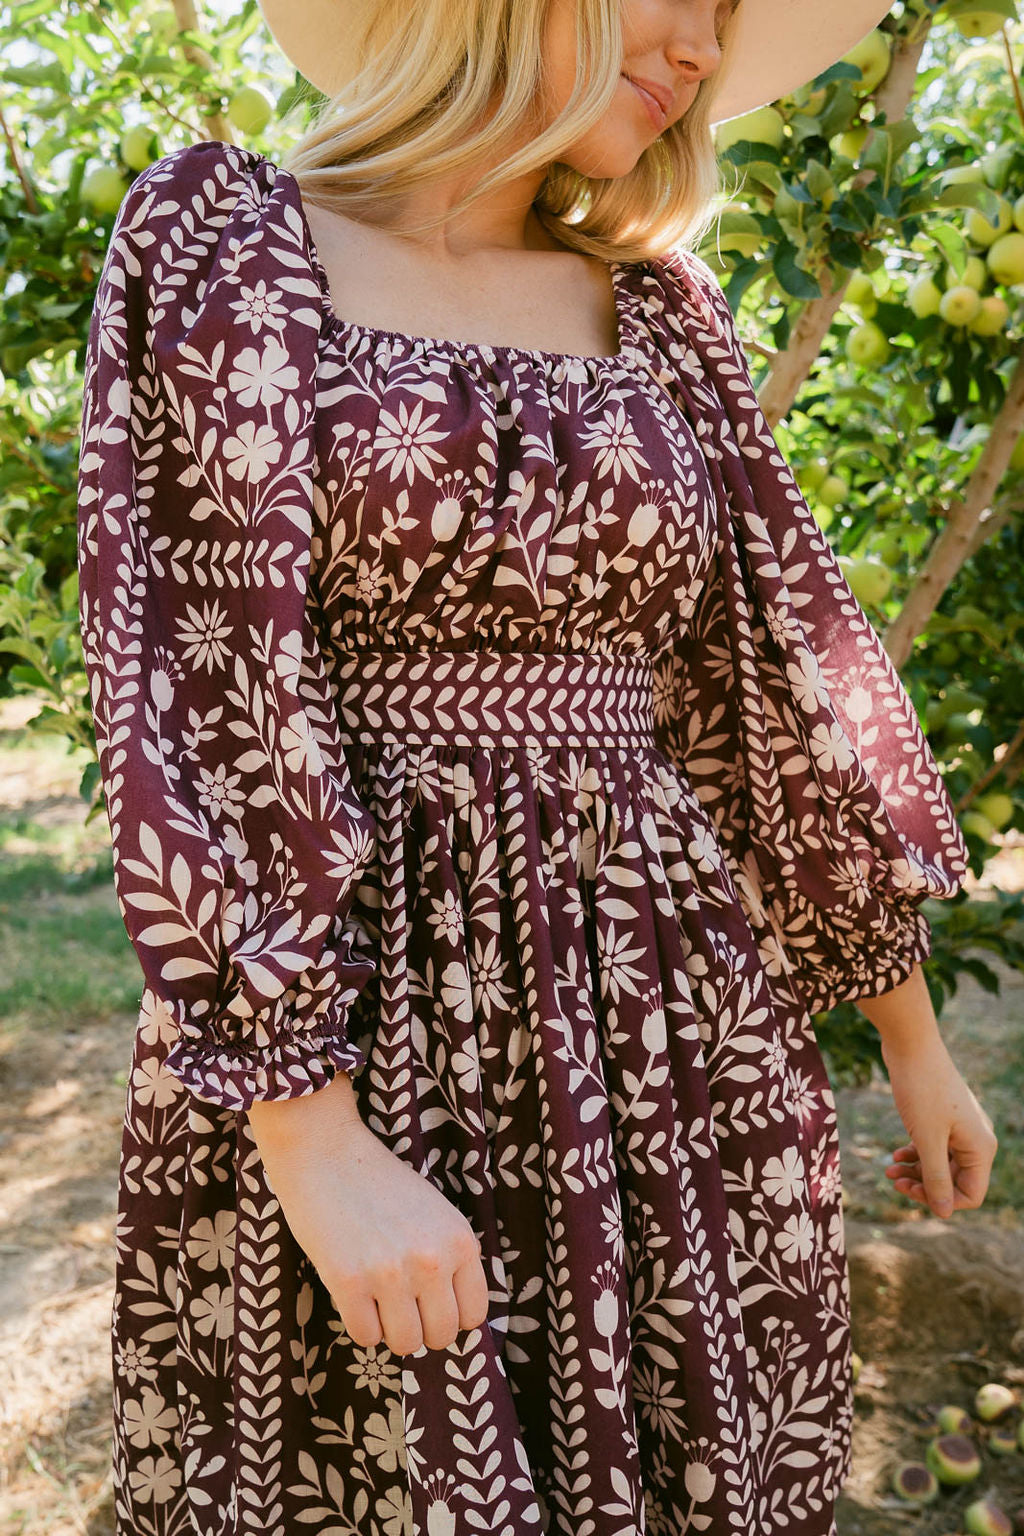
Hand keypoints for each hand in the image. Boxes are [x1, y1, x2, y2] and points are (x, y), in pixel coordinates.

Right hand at [247, 1073, 489, 1353]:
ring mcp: (390, 1273)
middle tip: (400, 1305)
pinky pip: (364, 1337)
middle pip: (441, 1336)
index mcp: (461, 1241)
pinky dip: (359, 1324)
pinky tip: (353, 1294)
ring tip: (377, 1300)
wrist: (327, 1151)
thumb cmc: (381, 1183)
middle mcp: (432, 1260)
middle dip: (420, 1328)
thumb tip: (455, 1317)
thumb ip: (450, 1258)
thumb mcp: (436, 1213)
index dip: (450, 1316)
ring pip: (405, 1344)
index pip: (473, 1314)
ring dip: (389, 1330)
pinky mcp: (348, 1282)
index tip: (430, 1305)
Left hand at [879, 1033, 997, 1217]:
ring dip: (915, 1172)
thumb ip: (936, 1177)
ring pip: (940, 1165)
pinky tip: (894, 1157)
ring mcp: (958, 1128)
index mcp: (980, 1147)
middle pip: (954, 1181)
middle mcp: (975, 1140)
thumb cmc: (921, 1090)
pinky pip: (932, 1148)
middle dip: (924, 1186)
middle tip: (894, 1183)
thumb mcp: (927, 1138)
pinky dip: (914, 1155)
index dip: (942, 1200)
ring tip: (888, 1172)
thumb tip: (942, 1213)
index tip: (912, 1192)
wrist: (911, 1045)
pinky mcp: (941, 1118)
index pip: (970, 1194)